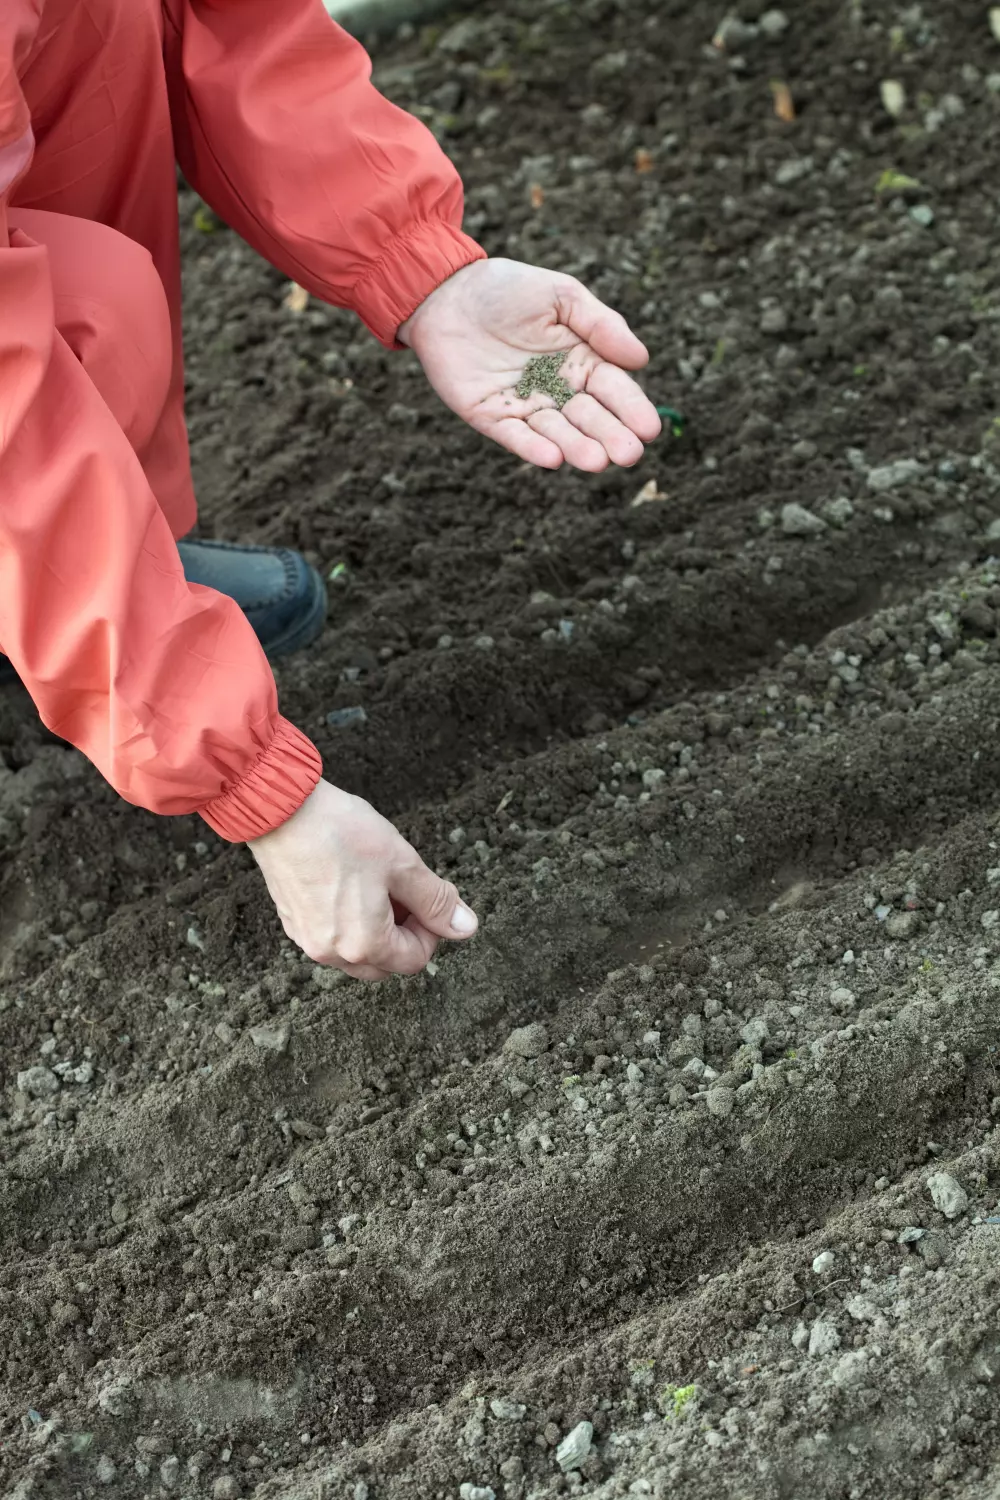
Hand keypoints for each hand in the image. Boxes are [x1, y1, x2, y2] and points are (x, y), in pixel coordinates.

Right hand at [247, 779, 477, 980]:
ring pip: (356, 954)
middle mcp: (332, 953)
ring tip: (378, 887)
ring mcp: (307, 939)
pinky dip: (349, 924)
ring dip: (376, 931)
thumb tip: (466, 927)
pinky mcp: (292, 922)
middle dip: (403, 935)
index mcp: (364, 944)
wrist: (280, 810)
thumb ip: (436, 901)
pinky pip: (331, 939)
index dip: (431, 931)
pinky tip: (350, 886)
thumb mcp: (402, 863)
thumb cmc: (341, 833)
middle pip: (385, 964)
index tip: (428, 899)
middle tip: (405, 894)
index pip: (414, 960)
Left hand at [398, 257, 661, 471]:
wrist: (446, 292)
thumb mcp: (562, 295)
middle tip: (629, 455)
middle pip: (590, 418)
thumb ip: (601, 325)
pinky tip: (552, 459)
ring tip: (597, 461)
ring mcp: (526, 407)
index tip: (650, 428)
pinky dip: (533, 449)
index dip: (632, 409)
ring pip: (557, 433)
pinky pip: (515, 437)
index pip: (614, 390)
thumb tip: (641, 359)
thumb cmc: (509, 289)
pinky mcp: (491, 418)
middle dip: (611, 437)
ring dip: (577, 448)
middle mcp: (559, 391)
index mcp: (583, 362)